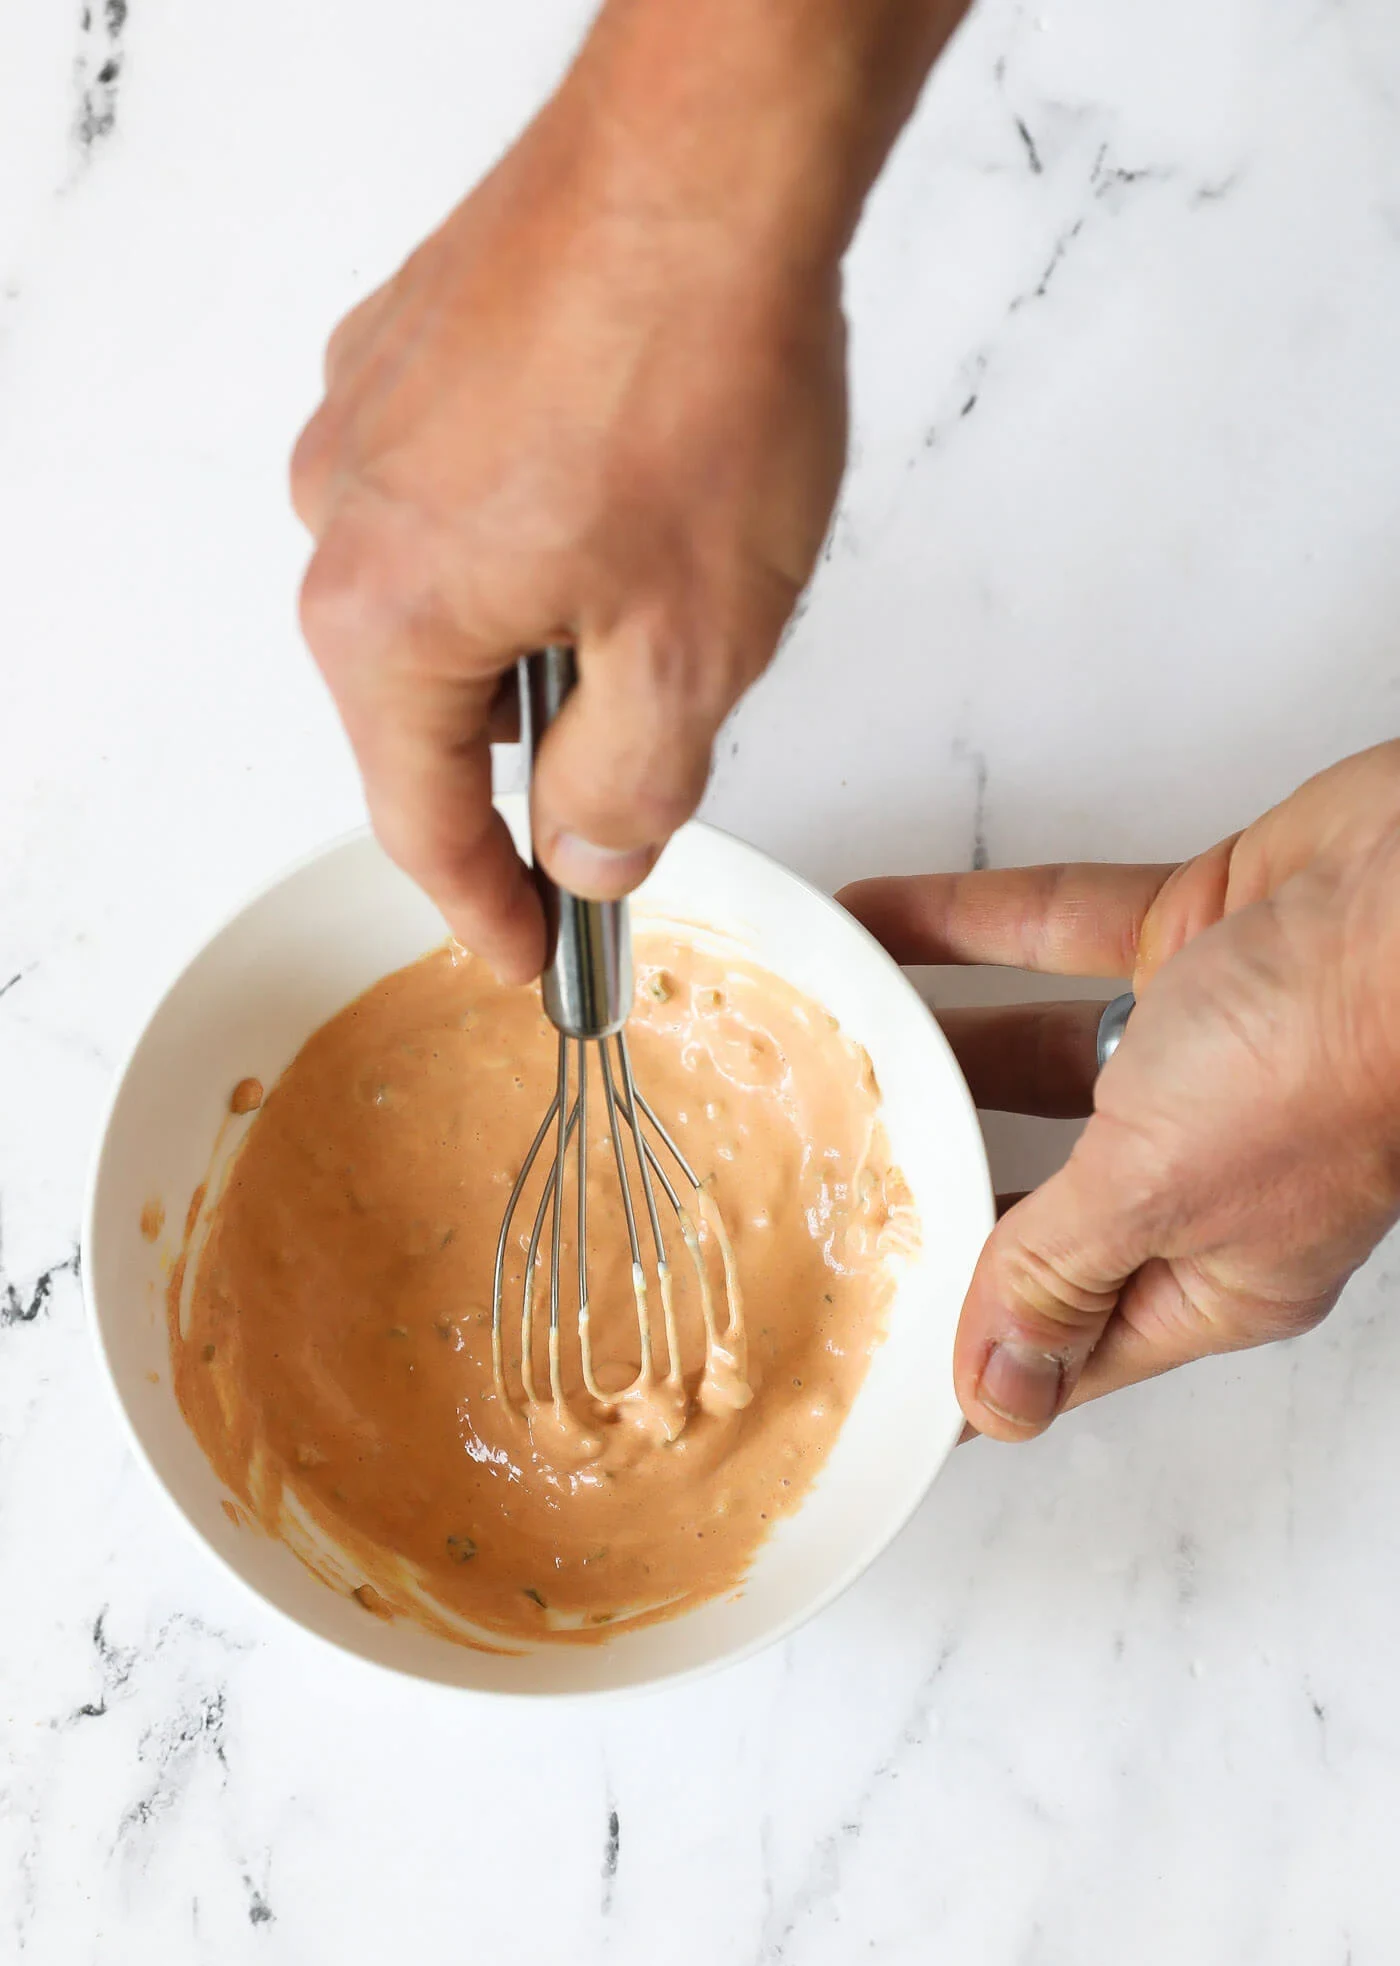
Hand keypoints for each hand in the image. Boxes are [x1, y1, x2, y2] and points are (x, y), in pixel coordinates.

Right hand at [291, 62, 848, 980]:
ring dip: (540, 637)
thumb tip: (584, 849)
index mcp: (384, 619)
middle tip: (633, 777)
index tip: (531, 959)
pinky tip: (619, 503)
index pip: (421, 823)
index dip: (486, 912)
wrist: (708, 154)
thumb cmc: (697, 377)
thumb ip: (626, 790)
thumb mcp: (691, 651)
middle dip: (533, 760)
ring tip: (653, 599)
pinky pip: (458, 498)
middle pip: (427, 711)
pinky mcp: (409, 353)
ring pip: (447, 602)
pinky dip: (529, 538)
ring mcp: (366, 424)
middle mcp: (340, 520)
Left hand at [840, 742, 1399, 1439]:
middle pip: (1044, 1200)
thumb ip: (1057, 1280)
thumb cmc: (1335, 1056)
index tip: (877, 1350)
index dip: (978, 1351)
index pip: (1070, 1342)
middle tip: (828, 1193)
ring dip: (940, 1052)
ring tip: (837, 1052)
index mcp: (1222, 1272)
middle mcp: (1215, 1169)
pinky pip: (1053, 938)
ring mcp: (1208, 1048)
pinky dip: (961, 928)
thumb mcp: (1159, 1197)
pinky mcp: (1195, 939)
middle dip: (940, 1193)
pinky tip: (876, 921)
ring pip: (1039, 1060)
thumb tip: (997, 1398)